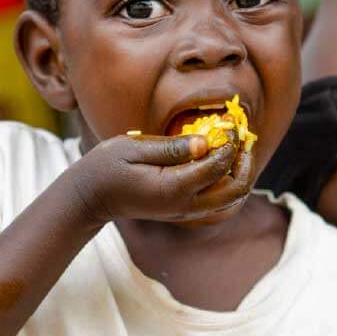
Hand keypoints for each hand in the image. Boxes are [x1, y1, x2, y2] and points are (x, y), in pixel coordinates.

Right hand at [68, 133, 256, 224]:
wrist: (91, 198)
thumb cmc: (107, 167)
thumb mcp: (133, 148)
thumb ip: (171, 147)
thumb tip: (205, 142)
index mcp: (173, 188)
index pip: (217, 167)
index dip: (229, 143)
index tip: (229, 123)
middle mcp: (185, 205)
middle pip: (235, 190)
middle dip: (245, 162)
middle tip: (242, 138)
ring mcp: (186, 212)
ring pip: (232, 200)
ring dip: (241, 174)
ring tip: (237, 148)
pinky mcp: (185, 211)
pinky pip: (220, 202)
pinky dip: (230, 183)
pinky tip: (224, 162)